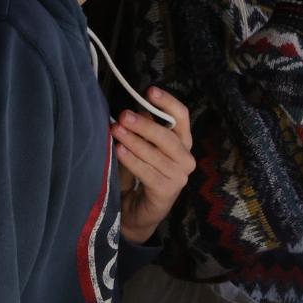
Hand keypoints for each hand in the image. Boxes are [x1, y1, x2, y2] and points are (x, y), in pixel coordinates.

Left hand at [113, 87, 193, 244]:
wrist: (139, 210)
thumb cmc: (140, 173)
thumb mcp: (142, 147)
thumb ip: (142, 130)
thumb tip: (133, 108)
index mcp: (183, 143)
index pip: (182, 117)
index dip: (168, 103)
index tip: (149, 91)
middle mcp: (187, 158)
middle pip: (168, 136)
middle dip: (145, 124)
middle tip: (123, 115)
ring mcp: (180, 176)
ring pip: (157, 154)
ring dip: (134, 141)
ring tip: (116, 130)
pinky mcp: (168, 191)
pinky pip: (148, 172)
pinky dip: (132, 160)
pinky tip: (119, 150)